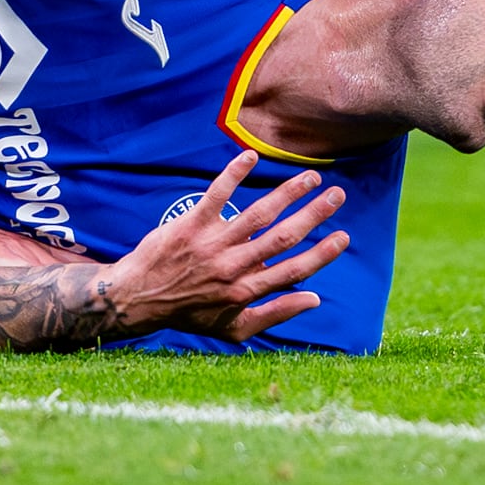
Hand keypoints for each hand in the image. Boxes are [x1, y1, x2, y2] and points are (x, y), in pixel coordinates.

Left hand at [100, 149, 349, 343]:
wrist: (140, 298)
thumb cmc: (191, 314)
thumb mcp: (235, 328)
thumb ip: (276, 314)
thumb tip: (314, 299)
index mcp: (247, 291)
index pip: (294, 270)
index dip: (322, 254)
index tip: (343, 236)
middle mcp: (234, 267)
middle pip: (283, 237)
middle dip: (314, 215)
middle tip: (337, 195)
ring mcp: (213, 243)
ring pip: (258, 213)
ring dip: (287, 192)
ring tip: (310, 176)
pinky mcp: (192, 223)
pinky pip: (217, 194)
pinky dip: (233, 174)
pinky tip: (251, 156)